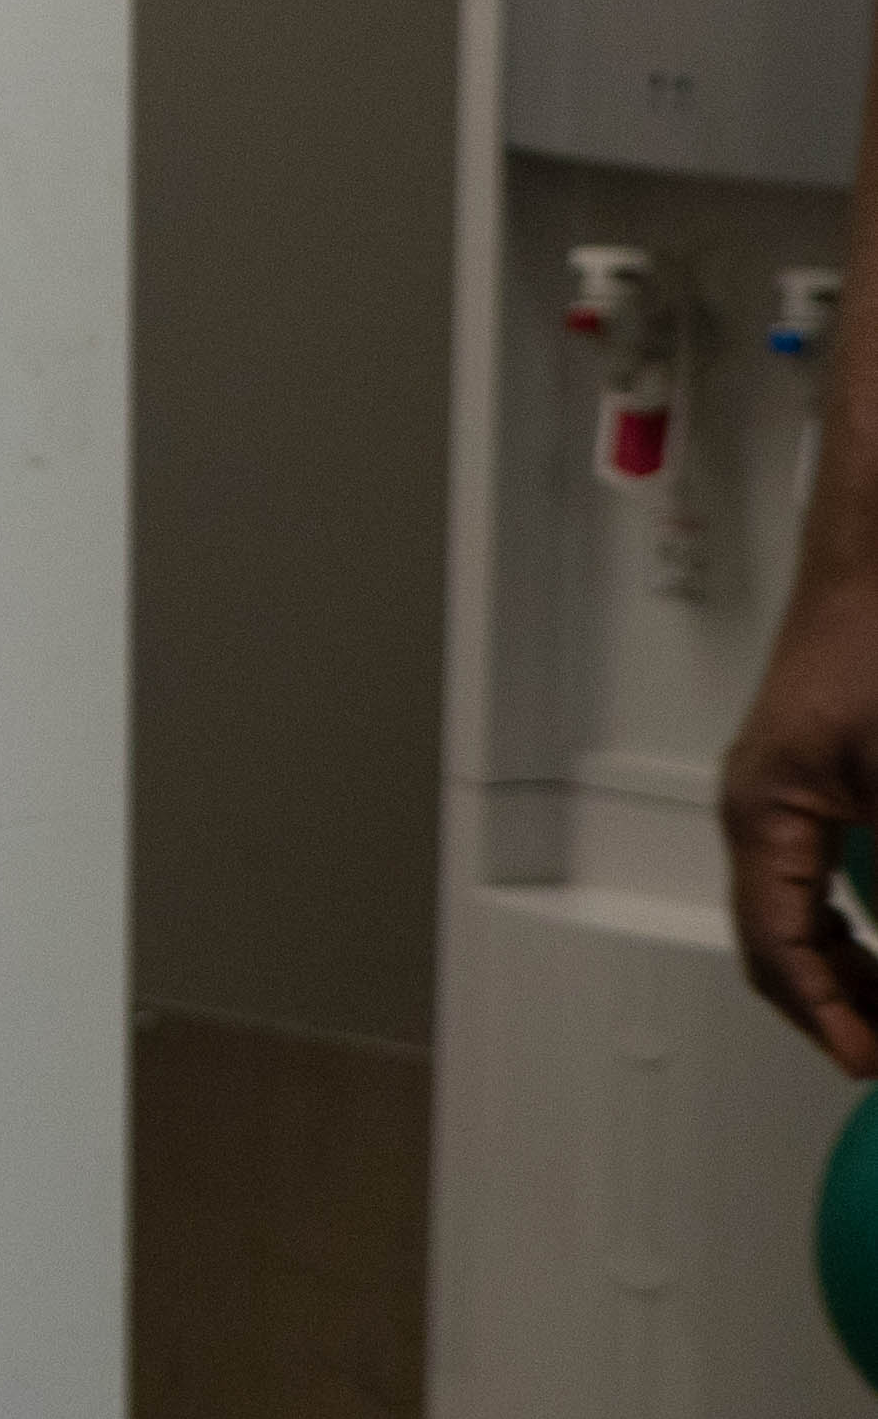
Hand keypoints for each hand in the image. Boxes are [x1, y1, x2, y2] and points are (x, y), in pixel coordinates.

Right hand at [727, 569, 877, 1073]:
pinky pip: (821, 884)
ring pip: (801, 918)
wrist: (877, 560)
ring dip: (851, 974)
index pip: (778, 946)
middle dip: (842, 1007)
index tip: (870, 1064)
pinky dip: (855, 933)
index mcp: (762, 812)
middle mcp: (759, 810)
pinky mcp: (818, 782)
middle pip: (780, 943)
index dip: (830, 1016)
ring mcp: (784, 795)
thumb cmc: (876, 646)